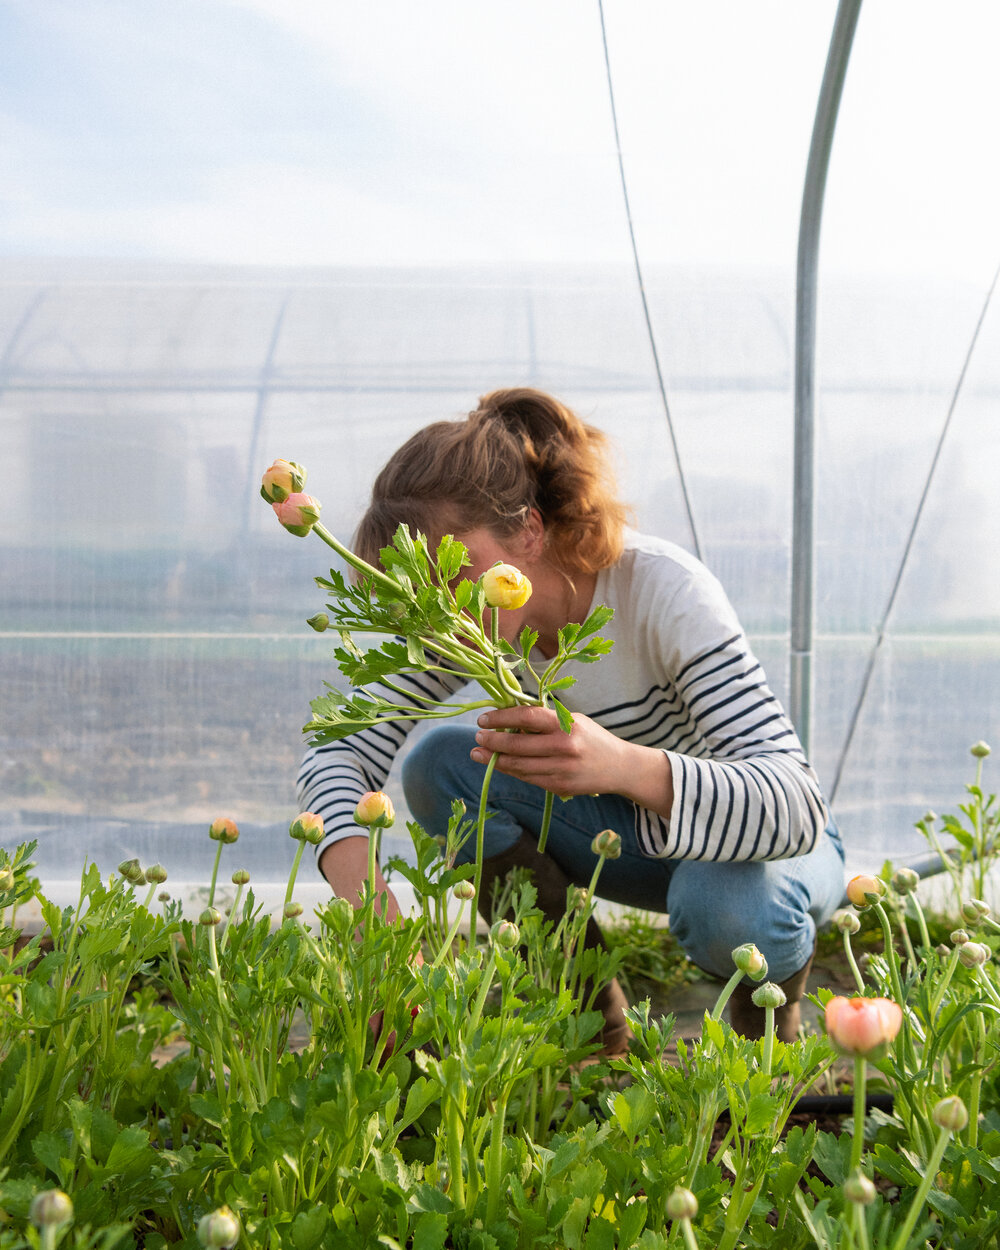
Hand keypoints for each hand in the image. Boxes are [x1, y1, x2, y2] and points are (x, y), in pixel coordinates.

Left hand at [468, 706, 643, 800]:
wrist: (619, 767)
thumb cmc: (592, 738)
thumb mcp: (572, 720)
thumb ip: (544, 720)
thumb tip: (508, 720)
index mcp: (566, 724)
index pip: (526, 717)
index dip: (501, 717)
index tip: (483, 719)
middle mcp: (564, 746)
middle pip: (517, 744)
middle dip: (492, 741)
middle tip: (477, 737)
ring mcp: (561, 769)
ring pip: (518, 765)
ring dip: (494, 759)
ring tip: (478, 753)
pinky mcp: (560, 787)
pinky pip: (528, 778)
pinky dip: (511, 770)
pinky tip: (500, 764)